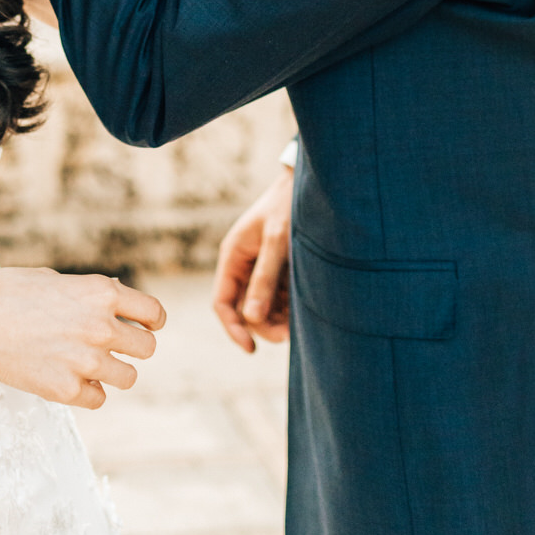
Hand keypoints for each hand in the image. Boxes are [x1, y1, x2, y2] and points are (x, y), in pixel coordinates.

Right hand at [0, 267, 164, 409]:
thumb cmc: (6, 294)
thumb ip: (89, 292)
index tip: (146, 326)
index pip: (154, 313)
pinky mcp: (68, 390)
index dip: (152, 321)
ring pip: (128, 377)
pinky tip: (68, 378)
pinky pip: (99, 398)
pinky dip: (88, 391)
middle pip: (148, 348)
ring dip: (112, 371)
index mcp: (101, 292)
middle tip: (112, 346)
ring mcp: (86, 361)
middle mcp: (101, 326)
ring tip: (88, 364)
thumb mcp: (53, 279)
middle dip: (133, 347)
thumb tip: (118, 297)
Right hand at [212, 166, 293, 353]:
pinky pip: (281, 299)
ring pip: (264, 307)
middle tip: (287, 336)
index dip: (233, 328)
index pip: (223, 303)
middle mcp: (245, 265)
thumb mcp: (277, 241)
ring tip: (300, 323)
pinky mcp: (283, 270)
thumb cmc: (289, 206)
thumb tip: (252, 319)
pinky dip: (290, 309)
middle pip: (245, 309)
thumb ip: (264, 278)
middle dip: (262, 326)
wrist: (311, 186)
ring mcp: (264, 269)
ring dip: (279, 320)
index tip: (250, 348)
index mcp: (234, 256)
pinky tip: (306, 311)